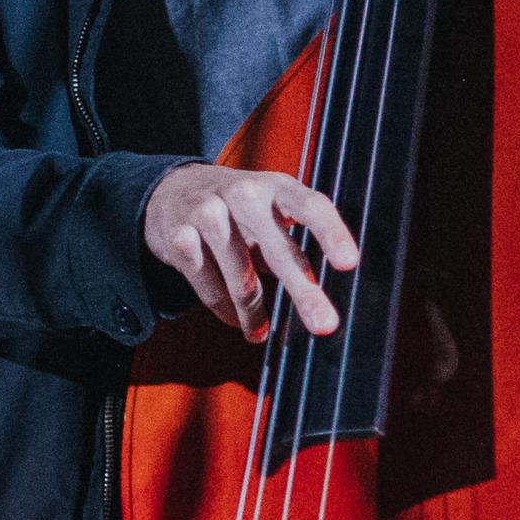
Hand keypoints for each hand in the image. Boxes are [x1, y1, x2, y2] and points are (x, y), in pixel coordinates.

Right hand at [144, 162, 359, 341]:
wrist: (171, 190)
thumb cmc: (236, 209)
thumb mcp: (268, 209)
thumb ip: (292, 241)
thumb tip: (318, 296)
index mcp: (276, 187)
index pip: (311, 206)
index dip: (332, 234)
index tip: (349, 264)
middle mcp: (243, 194)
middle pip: (278, 251)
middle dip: (304, 293)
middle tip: (324, 325)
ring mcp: (208, 213)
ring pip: (240, 279)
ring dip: (253, 313)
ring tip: (260, 331)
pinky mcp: (179, 237)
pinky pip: (209, 288)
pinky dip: (224, 310)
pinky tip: (233, 318)